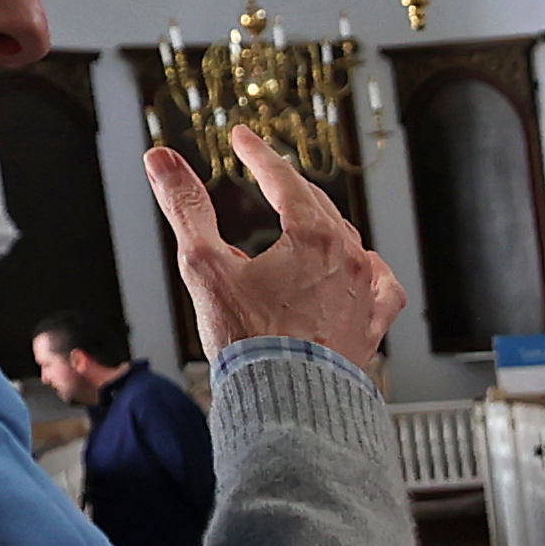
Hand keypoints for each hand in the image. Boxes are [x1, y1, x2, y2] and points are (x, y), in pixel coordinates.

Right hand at [144, 126, 406, 363]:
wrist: (289, 406)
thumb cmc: (248, 342)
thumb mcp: (204, 266)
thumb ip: (185, 208)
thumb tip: (162, 160)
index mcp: (314, 236)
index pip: (283, 179)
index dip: (258, 155)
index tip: (242, 139)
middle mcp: (350, 258)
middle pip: (318, 207)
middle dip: (289, 188)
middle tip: (269, 175)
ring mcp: (367, 292)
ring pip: (349, 243)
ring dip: (324, 227)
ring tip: (306, 220)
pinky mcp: (373, 326)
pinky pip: (382, 287)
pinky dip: (369, 271)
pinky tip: (364, 268)